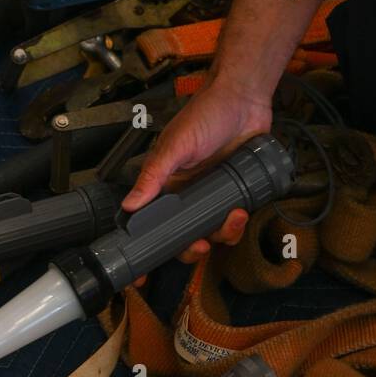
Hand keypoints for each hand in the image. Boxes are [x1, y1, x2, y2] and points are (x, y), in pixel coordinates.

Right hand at [122, 77, 272, 263]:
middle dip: (189, 249)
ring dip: (220, 234)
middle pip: (181, 236)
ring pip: (210, 233)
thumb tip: (130, 204)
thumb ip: (155, 174)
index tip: (141, 276)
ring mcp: (211, 195)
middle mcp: (185, 193)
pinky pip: (232, 222)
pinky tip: (240, 211)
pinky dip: (236, 224)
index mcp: (164, 183)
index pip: (147, 221)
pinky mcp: (234, 193)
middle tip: (198, 247)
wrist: (245, 100)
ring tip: (230, 218)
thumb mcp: (177, 144)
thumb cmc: (205, 113)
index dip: (144, 248)